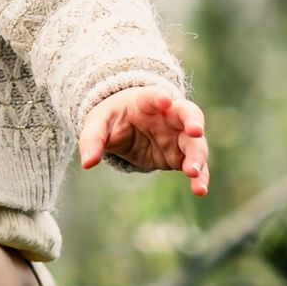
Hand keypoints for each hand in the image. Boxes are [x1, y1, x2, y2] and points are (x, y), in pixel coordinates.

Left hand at [78, 85, 209, 195]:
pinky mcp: (180, 156)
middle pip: (187, 113)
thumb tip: (87, 163)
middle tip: (195, 131)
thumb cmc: (112, 119)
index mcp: (145, 101)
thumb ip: (92, 140)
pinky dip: (200, 176)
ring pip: (194, 143)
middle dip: (193, 121)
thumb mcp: (97, 124)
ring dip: (197, 156)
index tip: (164, 100)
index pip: (153, 96)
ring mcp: (177, 136)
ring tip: (191, 173)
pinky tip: (200, 189)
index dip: (159, 97)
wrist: (125, 128)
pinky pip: (195, 165)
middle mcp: (168, 116)